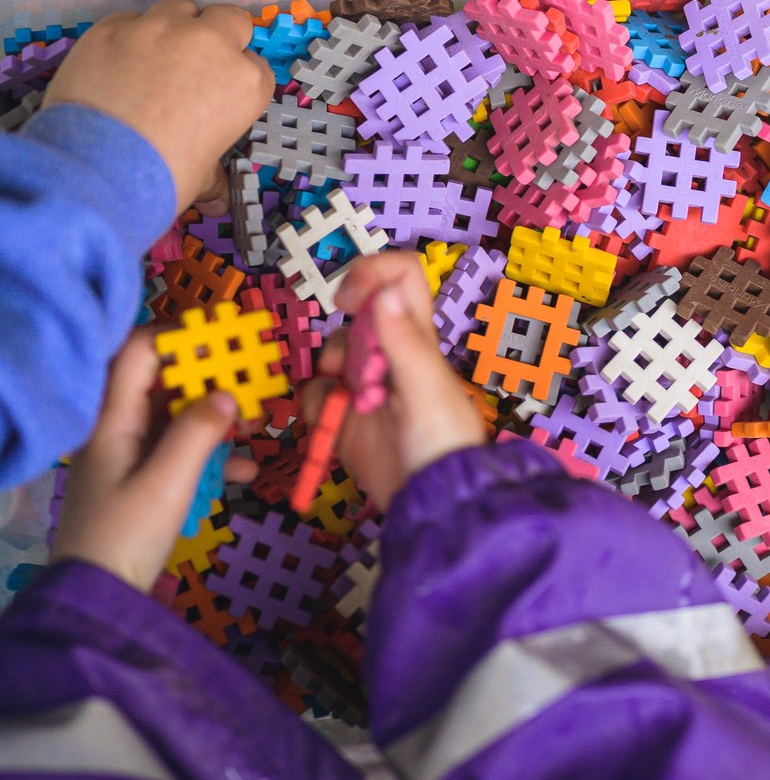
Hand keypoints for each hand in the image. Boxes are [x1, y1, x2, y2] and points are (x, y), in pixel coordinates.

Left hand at [42, 0, 273, 214]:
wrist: (95, 170)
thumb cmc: (161, 178)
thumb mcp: (201, 177)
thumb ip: (213, 173)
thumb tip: (217, 194)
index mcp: (245, 84)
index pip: (255, 66)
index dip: (236, 78)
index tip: (219, 92)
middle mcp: (210, 46)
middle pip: (228, 19)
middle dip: (218, 35)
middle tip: (196, 63)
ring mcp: (160, 31)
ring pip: (178, 9)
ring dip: (173, 28)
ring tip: (153, 57)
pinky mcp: (113, 28)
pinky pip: (128, 20)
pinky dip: (127, 37)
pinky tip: (115, 64)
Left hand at [51, 332, 253, 591]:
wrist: (95, 605)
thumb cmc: (126, 536)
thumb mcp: (167, 482)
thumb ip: (198, 432)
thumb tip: (228, 393)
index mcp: (113, 421)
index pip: (140, 352)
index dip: (181, 337)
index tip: (227, 339)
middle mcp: (119, 431)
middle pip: (167, 383)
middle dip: (213, 379)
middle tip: (254, 382)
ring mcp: (130, 458)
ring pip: (179, 418)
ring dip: (219, 418)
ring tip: (258, 425)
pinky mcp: (144, 484)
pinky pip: (182, 453)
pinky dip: (213, 455)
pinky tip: (244, 470)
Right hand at [307, 253, 484, 510]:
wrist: (434, 506)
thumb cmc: (443, 444)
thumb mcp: (425, 391)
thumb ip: (404, 342)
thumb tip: (385, 291)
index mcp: (417, 338)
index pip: (400, 277)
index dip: (373, 273)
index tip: (350, 300)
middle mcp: (391, 355)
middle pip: (357, 318)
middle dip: (344, 338)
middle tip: (350, 368)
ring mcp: (367, 386)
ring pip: (332, 355)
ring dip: (327, 374)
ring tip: (345, 403)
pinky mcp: (346, 418)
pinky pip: (317, 396)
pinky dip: (315, 406)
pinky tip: (330, 425)